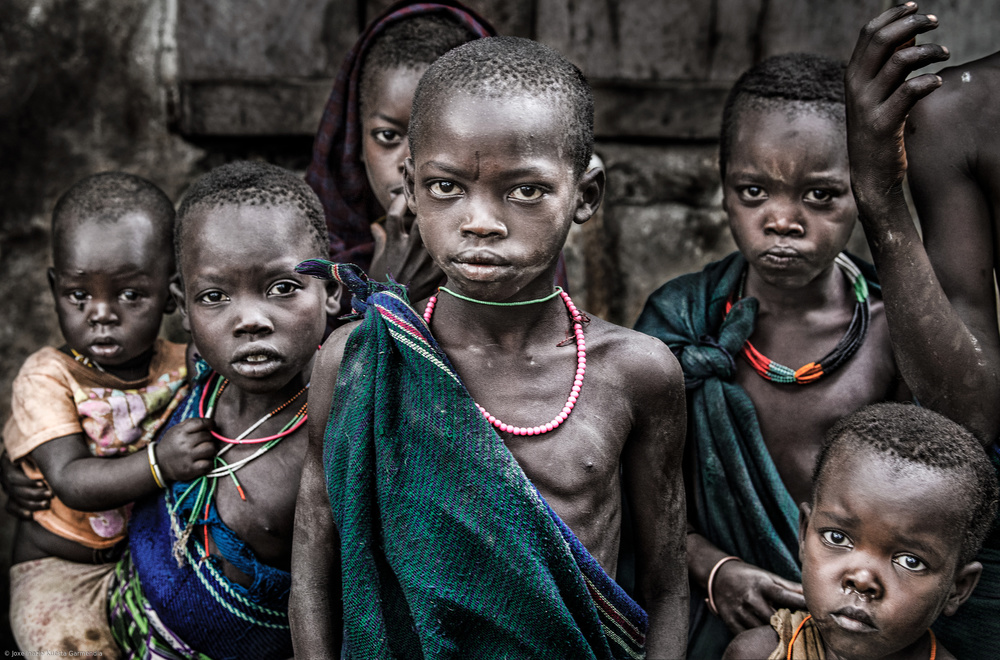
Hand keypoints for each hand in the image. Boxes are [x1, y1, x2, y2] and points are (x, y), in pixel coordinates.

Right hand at [0, 451, 50, 519]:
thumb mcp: (36, 449)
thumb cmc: (43, 448)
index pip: (12, 477)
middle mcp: (4, 475)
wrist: (41, 455)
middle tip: (50, 494)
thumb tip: (43, 448)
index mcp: (7, 462)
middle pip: (15, 491)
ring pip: (15, 500)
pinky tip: (33, 515)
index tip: (43, 483)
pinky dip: (21, 512)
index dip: (27, 482)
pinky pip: (12, 508)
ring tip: (47, 504)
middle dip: (33, 494)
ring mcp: (8, 487)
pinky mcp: (12, 497)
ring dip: (31, 504)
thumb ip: (36, 451)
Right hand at [155, 418, 215, 482]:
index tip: (211, 427)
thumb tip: (209, 423)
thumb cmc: (172, 444)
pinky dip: (209, 463)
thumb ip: (191, 424)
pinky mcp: (191, 469)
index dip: (210, 423)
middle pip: (208, 436)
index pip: (201, 423)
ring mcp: (188, 456)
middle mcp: (184, 443)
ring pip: (211, 449)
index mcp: (181, 432)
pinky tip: (203, 461)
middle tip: (204, 442)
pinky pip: (209, 464)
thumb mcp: (176, 430)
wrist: (159, 463)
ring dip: (211, 450)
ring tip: (205, 451)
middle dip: (209, 438)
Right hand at [369, 194, 442, 302]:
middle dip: (425, 211)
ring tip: (444, 224)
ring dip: (439, 229)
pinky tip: (451, 247)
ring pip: (434, 237)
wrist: (389, 306)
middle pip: (420, 221)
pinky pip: (444, 257)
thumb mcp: (378, 258)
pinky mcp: (433, 274)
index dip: (400, 201)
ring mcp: (422, 261)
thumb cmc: (381, 281)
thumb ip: (381, 240)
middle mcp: (408, 249)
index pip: (396, 214)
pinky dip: (447, 251)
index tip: (405, 197)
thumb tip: (375, 226)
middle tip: (430, 205)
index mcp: (394, 243)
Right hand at [710, 560, 805, 633]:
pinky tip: (769, 640)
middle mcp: (750, 598)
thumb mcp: (768, 577)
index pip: (785, 596)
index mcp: (762, 585)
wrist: (718, 576)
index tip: (815, 612)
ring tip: (789, 638)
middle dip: (790, 625)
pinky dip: (759, 639)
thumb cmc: (749, 577)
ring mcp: (739, 611)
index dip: (801, 604)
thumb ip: (789, 587)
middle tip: (804, 630)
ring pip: (762, 631)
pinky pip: (749, 636)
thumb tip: (811, 595)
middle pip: (775, 618)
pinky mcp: (731, 622)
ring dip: (776, 635)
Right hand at [845, 3, 948, 203]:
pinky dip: (928, 82)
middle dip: (911, 23)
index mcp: (853, 76)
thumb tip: (910, 33)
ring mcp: (867, 105)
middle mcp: (856, 87)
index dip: (893, 14)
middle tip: (935, 22)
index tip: (915, 6)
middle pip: (881, 40)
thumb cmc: (879, 130)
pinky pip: (909, 92)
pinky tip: (938, 82)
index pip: (868, 33)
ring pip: (899, 62)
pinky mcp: (883, 124)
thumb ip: (889, 64)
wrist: (869, 174)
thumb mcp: (878, 93)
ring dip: (928, 51)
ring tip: (944, 53)